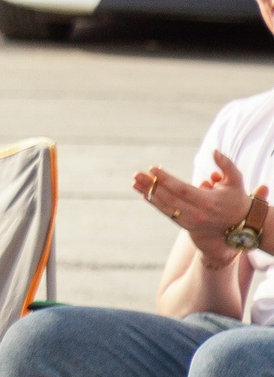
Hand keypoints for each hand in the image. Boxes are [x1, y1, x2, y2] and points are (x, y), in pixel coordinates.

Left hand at [135, 153, 261, 264]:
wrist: (241, 226)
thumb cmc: (236, 199)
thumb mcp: (236, 181)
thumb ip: (226, 165)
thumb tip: (214, 150)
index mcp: (209, 202)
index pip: (182, 189)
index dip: (165, 179)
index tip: (152, 168)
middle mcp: (198, 214)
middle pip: (169, 198)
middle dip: (151, 185)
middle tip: (136, 174)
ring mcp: (191, 222)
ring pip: (165, 207)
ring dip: (149, 194)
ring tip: (135, 182)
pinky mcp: (187, 226)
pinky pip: (167, 214)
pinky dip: (155, 204)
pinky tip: (144, 194)